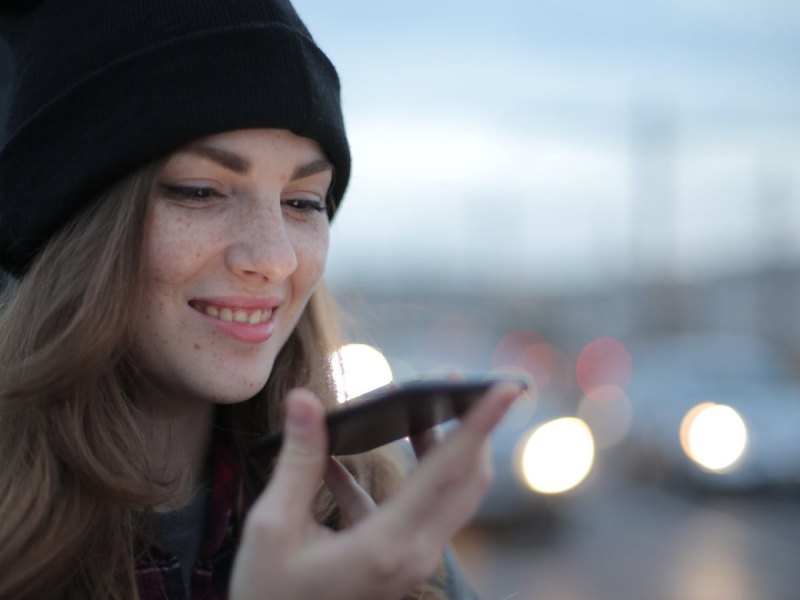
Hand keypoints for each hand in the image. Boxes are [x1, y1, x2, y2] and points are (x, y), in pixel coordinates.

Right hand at [229, 383, 520, 599]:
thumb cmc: (268, 595)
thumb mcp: (273, 526)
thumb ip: (296, 460)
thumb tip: (305, 400)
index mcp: (388, 545)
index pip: (449, 470)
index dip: (479, 424)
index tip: (506, 388)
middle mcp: (414, 554)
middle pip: (465, 479)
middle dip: (470, 426)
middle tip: (456, 380)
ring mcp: (412, 561)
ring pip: (448, 493)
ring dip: (440, 447)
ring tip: (419, 404)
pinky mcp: (400, 561)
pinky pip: (413, 509)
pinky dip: (394, 479)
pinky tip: (341, 460)